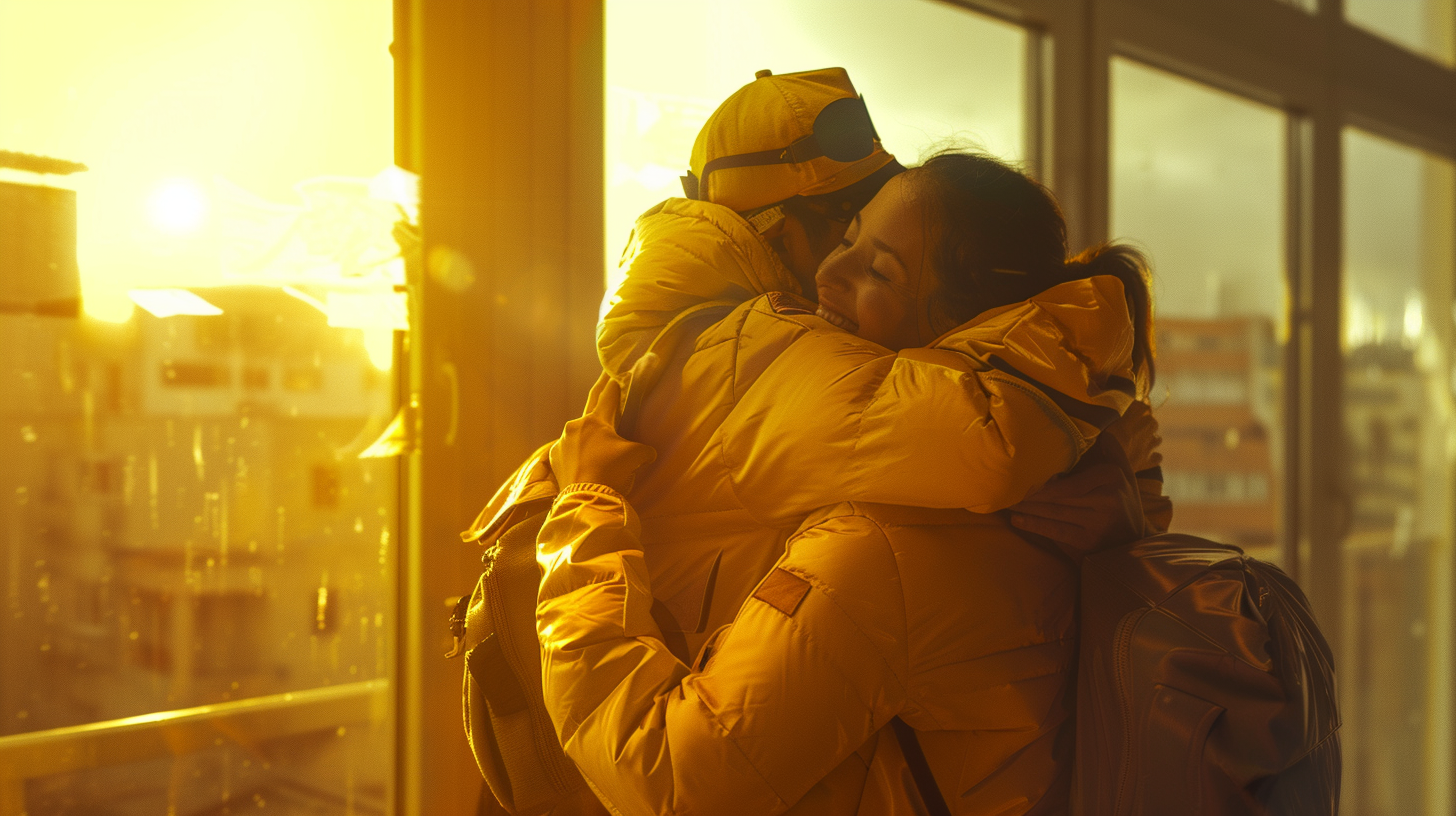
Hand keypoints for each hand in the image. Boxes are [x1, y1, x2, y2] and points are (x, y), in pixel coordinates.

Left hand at [549, 372, 656, 494]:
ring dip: (589, 434)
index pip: (610, 395)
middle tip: (604, 378)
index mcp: (597, 420)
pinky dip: (577, 453)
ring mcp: (563, 441)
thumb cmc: (612, 472)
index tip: (618, 371)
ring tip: (598, 443)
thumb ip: (644, 450)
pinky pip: (568, 450)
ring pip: (579, 432)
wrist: (586, 497)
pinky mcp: (554, 457)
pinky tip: (584, 462)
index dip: (616, 382)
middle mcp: (577, 425)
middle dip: (600, 390)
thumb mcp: (636, 457)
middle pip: (591, 403)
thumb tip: (649, 453)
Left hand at [1007, 435, 1145, 556]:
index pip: (1071, 480)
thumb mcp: (1123, 473)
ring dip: (1026, 507)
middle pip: (1059, 495)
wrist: (1133, 541)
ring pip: (1053, 512)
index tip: (1023, 475)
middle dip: (1030, 493)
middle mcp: (1106, 500)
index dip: (1044, 481)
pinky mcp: (1087, 542)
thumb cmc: (1121, 500)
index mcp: (1111, 477)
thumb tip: (1098, 426)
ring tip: (1006, 500)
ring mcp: (1097, 523)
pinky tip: (1016, 520)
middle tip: (1006, 487)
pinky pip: (1055, 531)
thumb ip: (1110, 450)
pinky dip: (1033, 525)